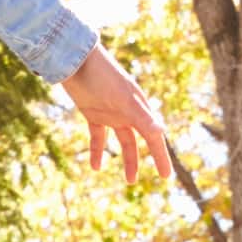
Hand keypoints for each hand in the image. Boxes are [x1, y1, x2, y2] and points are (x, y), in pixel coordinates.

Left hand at [60, 45, 175, 182]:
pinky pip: (98, 137)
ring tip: (130, 181)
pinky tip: (95, 167)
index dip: (160, 157)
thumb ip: (141, 117)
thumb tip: (161, 132)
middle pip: (140, 141)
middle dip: (144, 160)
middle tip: (147, 181)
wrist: (76, 60)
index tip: (166, 176)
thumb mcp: (123, 99)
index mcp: (139, 108)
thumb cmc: (103, 76)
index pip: (153, 137)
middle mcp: (128, 112)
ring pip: (123, 141)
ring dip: (127, 159)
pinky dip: (97, 151)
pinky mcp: (93, 113)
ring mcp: (111, 113)